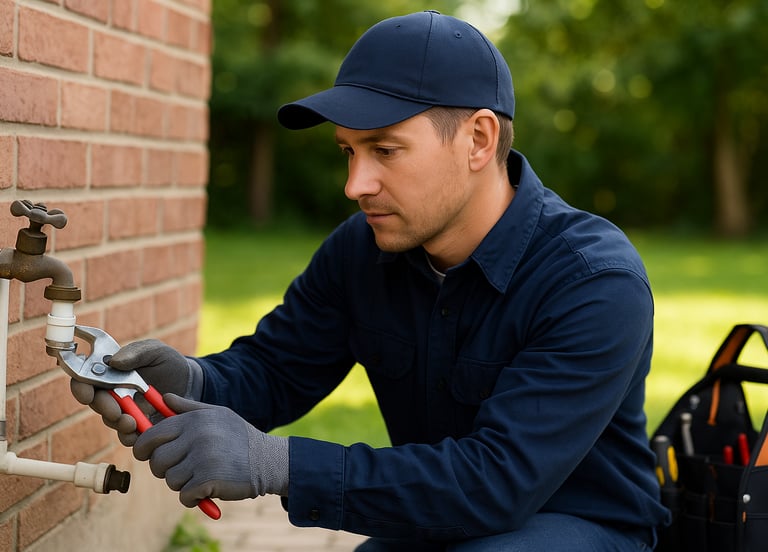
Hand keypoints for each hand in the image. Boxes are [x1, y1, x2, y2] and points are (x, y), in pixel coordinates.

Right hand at [69, 339, 201, 445]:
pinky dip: (131, 437)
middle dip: (104, 408)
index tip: (88, 394)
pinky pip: (128, 436)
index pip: (85, 379)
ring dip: (118, 423)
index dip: (81, 387)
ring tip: (131, 423)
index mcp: (110, 372)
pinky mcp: (137, 426)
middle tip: (116, 412)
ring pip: (110, 421)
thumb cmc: (169, 363)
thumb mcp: (156, 351)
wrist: (191, 383)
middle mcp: (112, 392)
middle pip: (96, 403)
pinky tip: (139, 434)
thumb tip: (114, 362)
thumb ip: (136, 353)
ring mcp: (124, 410)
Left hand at [133, 394, 288, 506]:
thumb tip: (162, 398)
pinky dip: (192, 498)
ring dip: (182, 484)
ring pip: (170, 480)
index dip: (143, 447)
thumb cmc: (240, 437)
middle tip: (180, 470)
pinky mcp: (208, 480)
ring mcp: (202, 458)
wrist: (269, 460)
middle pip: (157, 460)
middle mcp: (197, 436)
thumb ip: (188, 407)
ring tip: (200, 477)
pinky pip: (184, 495)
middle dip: (164, 469)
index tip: (145, 454)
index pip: (153, 434)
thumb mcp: (217, 414)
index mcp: (195, 420)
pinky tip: (207, 490)